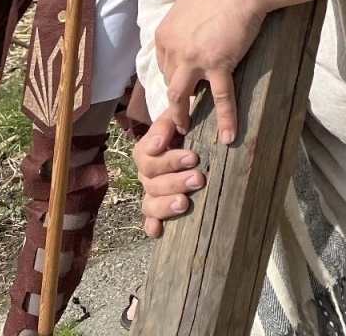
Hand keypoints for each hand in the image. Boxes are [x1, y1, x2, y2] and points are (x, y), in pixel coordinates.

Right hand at [132, 116, 203, 237]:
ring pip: (150, 202)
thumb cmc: (188, 122)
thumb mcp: (177, 114)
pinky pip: (151, 218)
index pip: (148, 157)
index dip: (168, 160)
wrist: (196, 130)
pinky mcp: (160, 207)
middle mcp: (147, 173)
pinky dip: (153, 225)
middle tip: (199, 178)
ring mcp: (152, 191)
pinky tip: (158, 231)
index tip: (193, 157)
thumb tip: (158, 144)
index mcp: (148, 150)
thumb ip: (166, 124)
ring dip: (166, 204)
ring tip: (184, 203)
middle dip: (175, 181)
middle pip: (151, 182)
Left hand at [154, 0, 267, 141]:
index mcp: (164, 34)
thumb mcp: (188, 6)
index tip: (182, 87)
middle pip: (170, 81)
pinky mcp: (217, 64)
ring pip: (179, 96)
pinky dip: (225, 118)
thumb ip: (181, 27)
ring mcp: (193, 58)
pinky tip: (227, 136)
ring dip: (180, 116)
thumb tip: (185, 40)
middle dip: (176, 98)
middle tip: (182, 113)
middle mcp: (173, 48)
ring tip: (186, 130)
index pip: (163, 65)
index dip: (174, 77)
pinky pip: (220, 97)